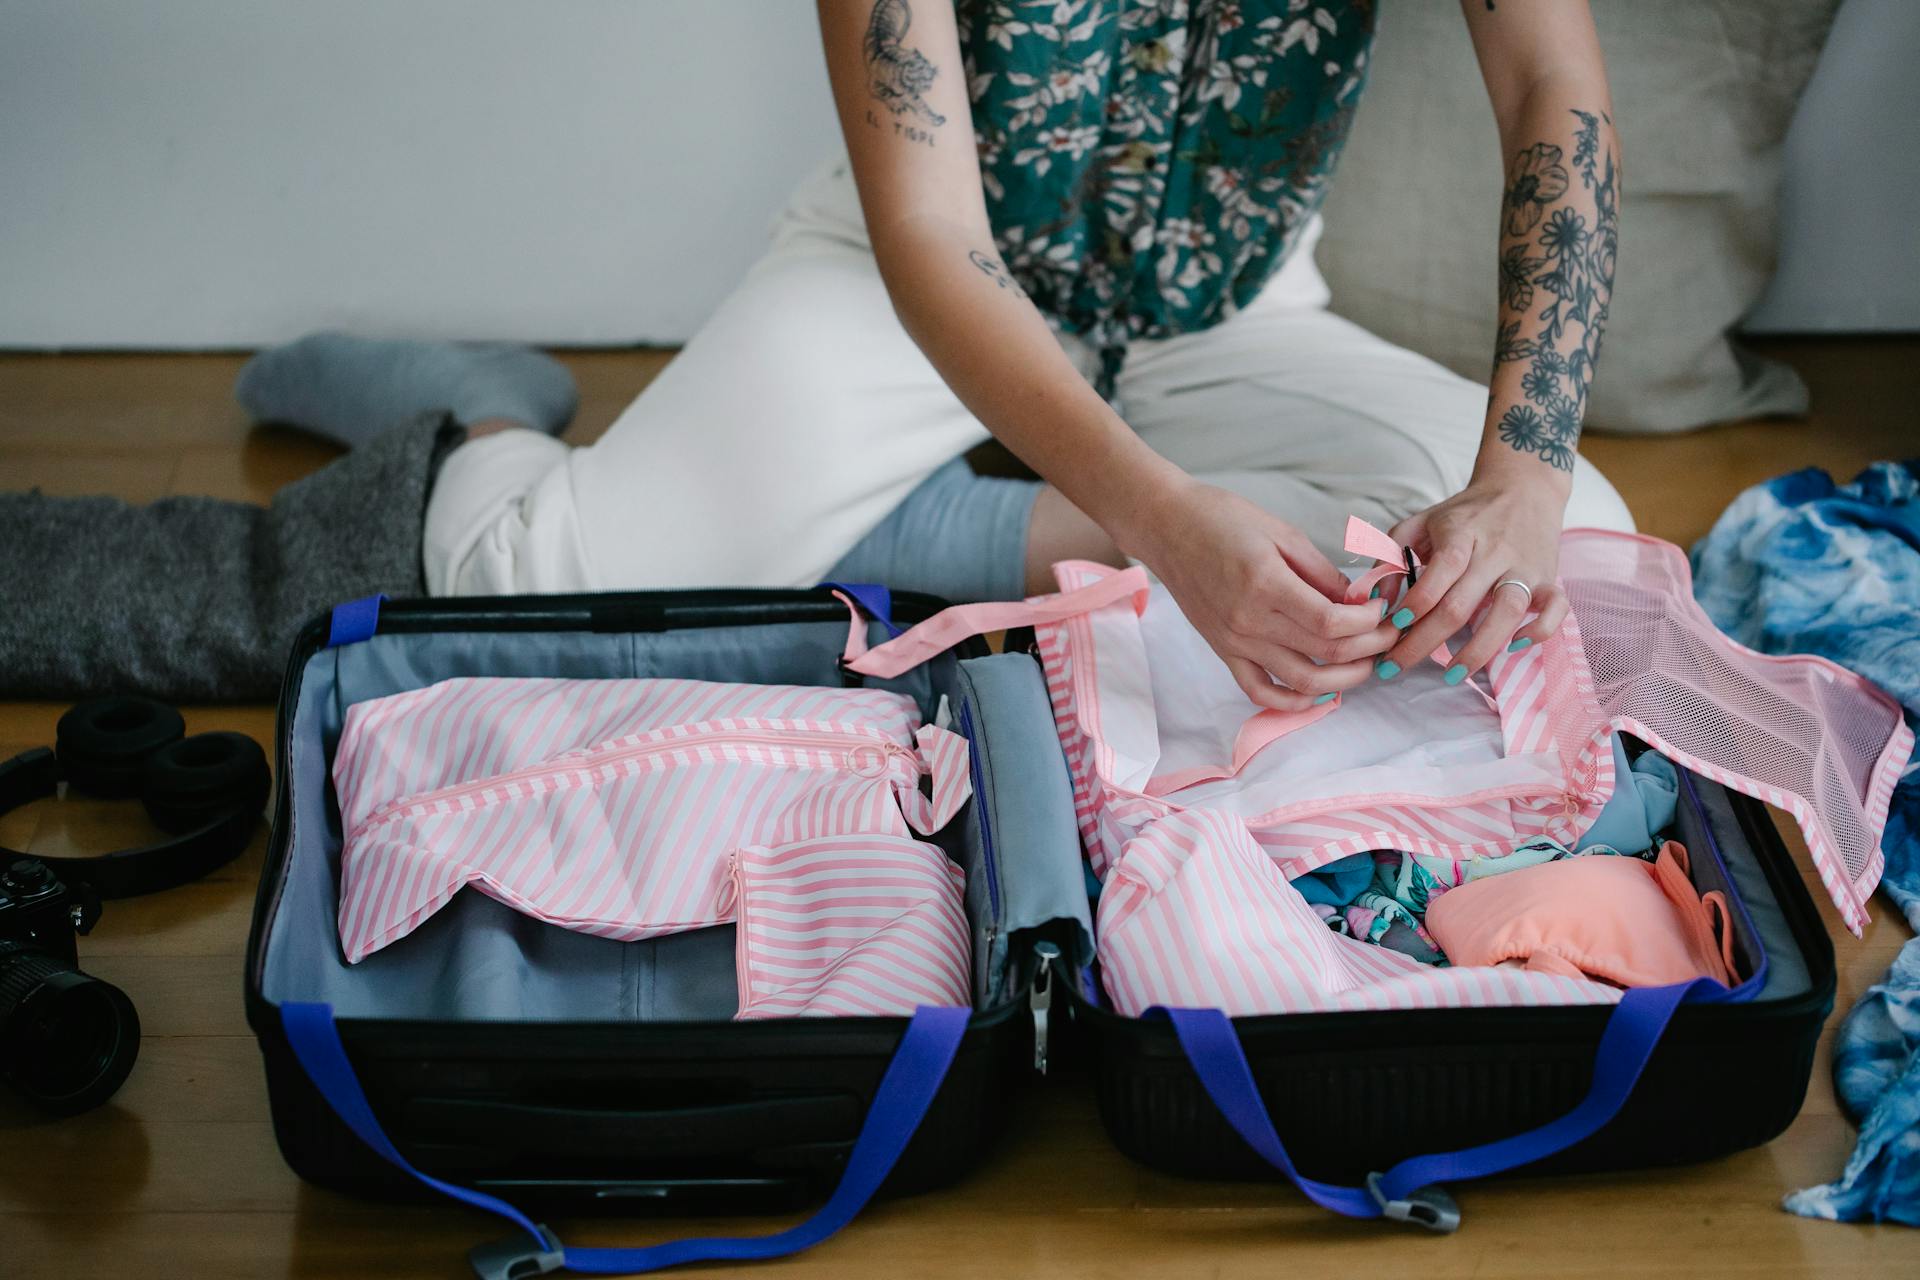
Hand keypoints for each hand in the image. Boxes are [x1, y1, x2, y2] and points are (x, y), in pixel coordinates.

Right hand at [1126, 480, 1397, 710]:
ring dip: (1344, 681)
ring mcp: (1234, 642)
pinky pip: (1260, 691)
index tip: (1381, 609)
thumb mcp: (1283, 533)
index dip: (1368, 622)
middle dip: (1368, 648)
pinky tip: (1318, 695)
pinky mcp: (1223, 651)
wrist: (1167, 528)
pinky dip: (1292, 702)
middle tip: (1388, 635)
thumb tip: (1356, 603)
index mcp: (1266, 585)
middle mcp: (1250, 621)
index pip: (1332, 623)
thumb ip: (1322, 572)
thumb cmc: (1222, 520)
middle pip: (1325, 653)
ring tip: (1365, 664)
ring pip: (1301, 682)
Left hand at [1378, 480, 1569, 681]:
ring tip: (1453, 674)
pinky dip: (1541, 630)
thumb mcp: (1421, 522)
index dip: (1417, 602)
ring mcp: (1525, 567)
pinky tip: (1515, 647)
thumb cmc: (1464, 513)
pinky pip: (1556, 608)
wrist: (1523, 487)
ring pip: (1507, 612)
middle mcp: (1495, 552)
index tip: (1393, 626)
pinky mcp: (1550, 578)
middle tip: (1398, 666)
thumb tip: (1376, 599)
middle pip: (1462, 603)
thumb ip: (1391, 555)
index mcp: (1461, 534)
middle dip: (1425, 641)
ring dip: (1479, 648)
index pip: (1441, 571)